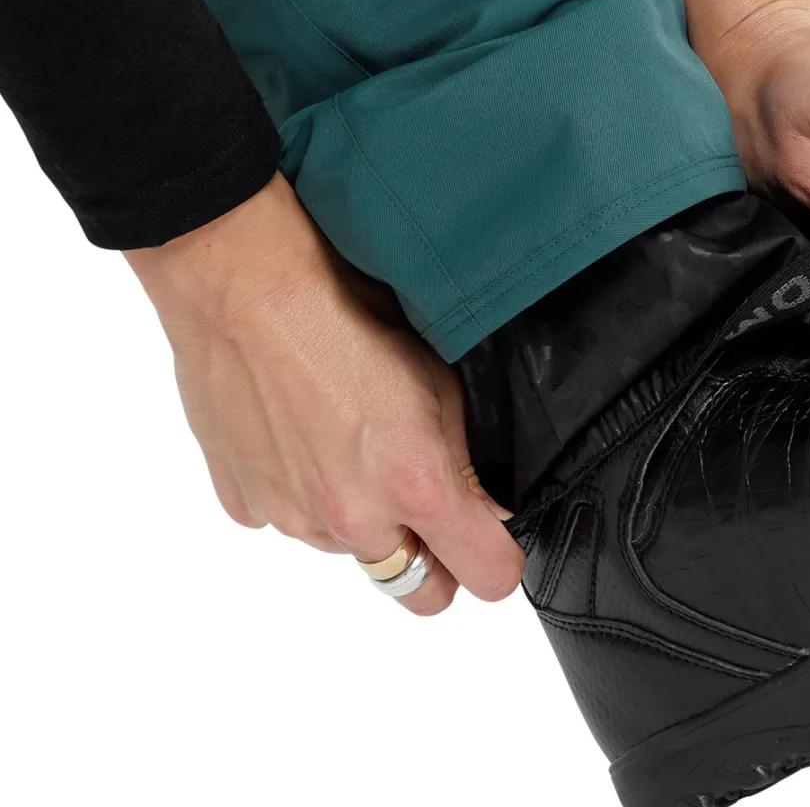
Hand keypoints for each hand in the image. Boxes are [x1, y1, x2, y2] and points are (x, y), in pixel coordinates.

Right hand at [125, 174, 523, 613]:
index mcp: (416, 486)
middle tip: (430, 503)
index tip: (495, 535)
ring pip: (350, 553)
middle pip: (418, 591)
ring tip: (351, 438)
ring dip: (363, 518)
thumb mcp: (440, 374)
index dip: (499, 556)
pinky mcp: (244, 501)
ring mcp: (292, 516)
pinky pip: (289, 518)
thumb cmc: (345, 309)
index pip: (487, 578)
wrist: (245, 285)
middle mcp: (353, 518)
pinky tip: (301, 432)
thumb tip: (486, 500)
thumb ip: (466, 455)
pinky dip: (302, 493)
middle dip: (435, 560)